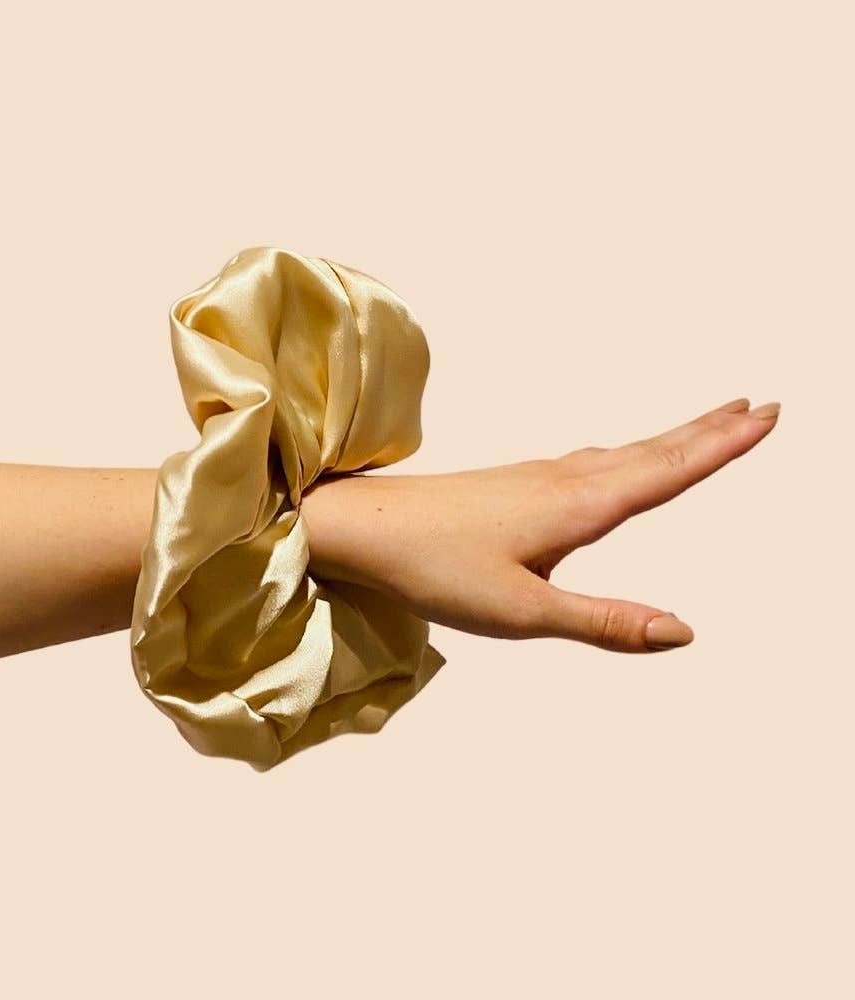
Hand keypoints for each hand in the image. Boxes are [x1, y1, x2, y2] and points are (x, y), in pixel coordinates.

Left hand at [300, 397, 779, 652]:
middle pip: (652, 451)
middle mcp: (564, 481)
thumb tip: (682, 631)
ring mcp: (537, 477)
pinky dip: (627, 453)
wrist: (365, 528)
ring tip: (707, 425)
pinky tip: (617, 461)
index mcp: (577, 508)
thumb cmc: (436, 568)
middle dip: (708, 431)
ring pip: (621, 452)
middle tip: (758, 406)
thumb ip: (604, 623)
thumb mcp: (524, 610)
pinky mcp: (516, 483)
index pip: (666, 473)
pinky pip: (591, 460)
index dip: (721, 447)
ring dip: (671, 437)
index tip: (766, 416)